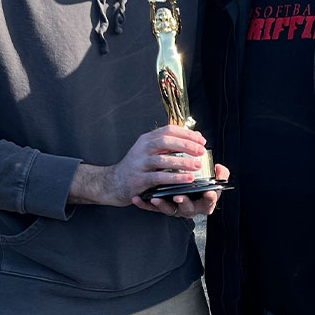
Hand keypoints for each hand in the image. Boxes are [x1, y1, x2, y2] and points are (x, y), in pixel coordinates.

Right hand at [69, 125, 206, 207]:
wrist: (113, 183)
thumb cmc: (137, 167)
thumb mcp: (148, 152)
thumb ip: (166, 146)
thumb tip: (193, 140)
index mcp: (146, 139)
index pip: (168, 130)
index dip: (186, 133)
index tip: (201, 140)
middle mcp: (142, 149)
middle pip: (165, 141)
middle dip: (186, 145)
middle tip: (201, 151)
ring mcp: (139, 164)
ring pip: (162, 160)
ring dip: (182, 162)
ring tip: (197, 165)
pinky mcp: (138, 180)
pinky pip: (159, 178)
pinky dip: (175, 178)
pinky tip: (187, 179)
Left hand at [139, 163, 229, 217]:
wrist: (179, 185)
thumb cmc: (200, 181)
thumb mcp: (212, 178)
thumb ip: (220, 174)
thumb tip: (219, 168)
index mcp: (203, 200)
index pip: (209, 202)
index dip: (210, 198)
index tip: (208, 192)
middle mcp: (189, 206)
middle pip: (188, 209)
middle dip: (184, 203)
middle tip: (179, 196)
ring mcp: (175, 208)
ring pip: (169, 210)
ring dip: (162, 205)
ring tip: (155, 199)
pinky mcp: (160, 207)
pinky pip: (151, 209)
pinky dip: (144, 205)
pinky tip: (137, 199)